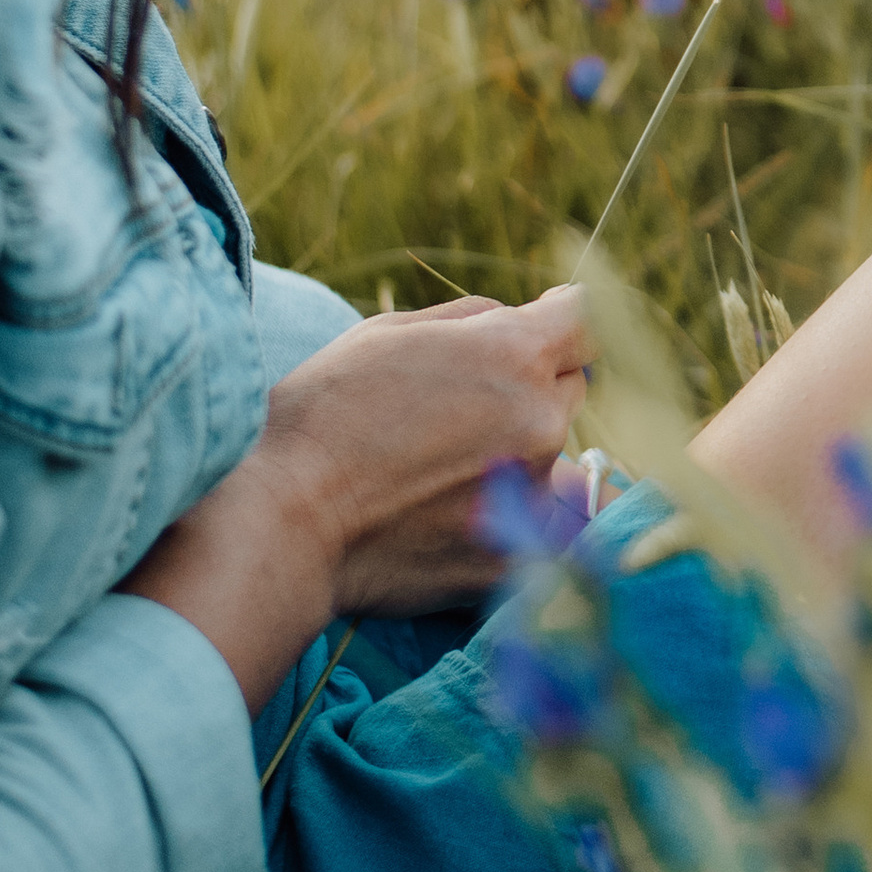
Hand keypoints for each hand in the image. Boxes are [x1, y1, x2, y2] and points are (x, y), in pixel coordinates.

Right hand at [121, 285, 590, 714]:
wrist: (291, 521)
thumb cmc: (327, 414)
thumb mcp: (389, 331)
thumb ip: (471, 318)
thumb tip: (514, 318)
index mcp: (515, 354)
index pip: (581, 322)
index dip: (558, 319)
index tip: (542, 325)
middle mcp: (541, 418)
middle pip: (569, 386)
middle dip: (533, 383)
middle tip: (466, 403)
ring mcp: (534, 490)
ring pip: (551, 455)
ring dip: (518, 451)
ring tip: (445, 466)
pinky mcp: (518, 553)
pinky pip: (535, 521)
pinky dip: (508, 512)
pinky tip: (451, 511)